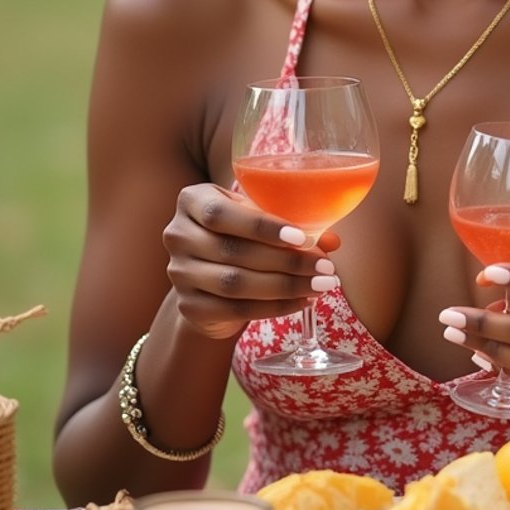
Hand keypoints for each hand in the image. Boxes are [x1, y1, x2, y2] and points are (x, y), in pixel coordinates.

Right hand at [163, 185, 340, 339]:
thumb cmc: (240, 235)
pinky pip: (235, 310)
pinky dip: (274, 307)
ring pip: (235, 284)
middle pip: (233, 251)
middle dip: (286, 261)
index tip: (302, 237)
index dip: (262, 226)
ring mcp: (179, 273)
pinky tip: (302, 301)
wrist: (209, 278)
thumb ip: (293, 223)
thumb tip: (332, 240)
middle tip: (326, 267)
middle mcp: (177, 234)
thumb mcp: (259, 219)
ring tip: (321, 286)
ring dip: (285, 286)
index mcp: (192, 200)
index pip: (221, 214)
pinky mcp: (189, 306)